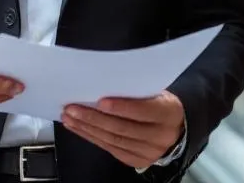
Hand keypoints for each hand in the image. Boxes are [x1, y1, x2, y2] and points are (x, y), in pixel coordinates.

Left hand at [62, 91, 185, 168]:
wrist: (174, 129)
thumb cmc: (159, 103)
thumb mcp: (156, 92)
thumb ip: (135, 90)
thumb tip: (102, 84)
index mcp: (168, 113)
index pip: (144, 111)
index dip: (122, 107)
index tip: (100, 101)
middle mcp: (161, 136)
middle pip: (123, 128)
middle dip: (94, 118)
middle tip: (72, 108)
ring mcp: (149, 152)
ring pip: (113, 140)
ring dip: (87, 128)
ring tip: (69, 117)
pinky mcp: (136, 160)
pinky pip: (110, 149)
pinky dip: (91, 137)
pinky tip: (78, 128)